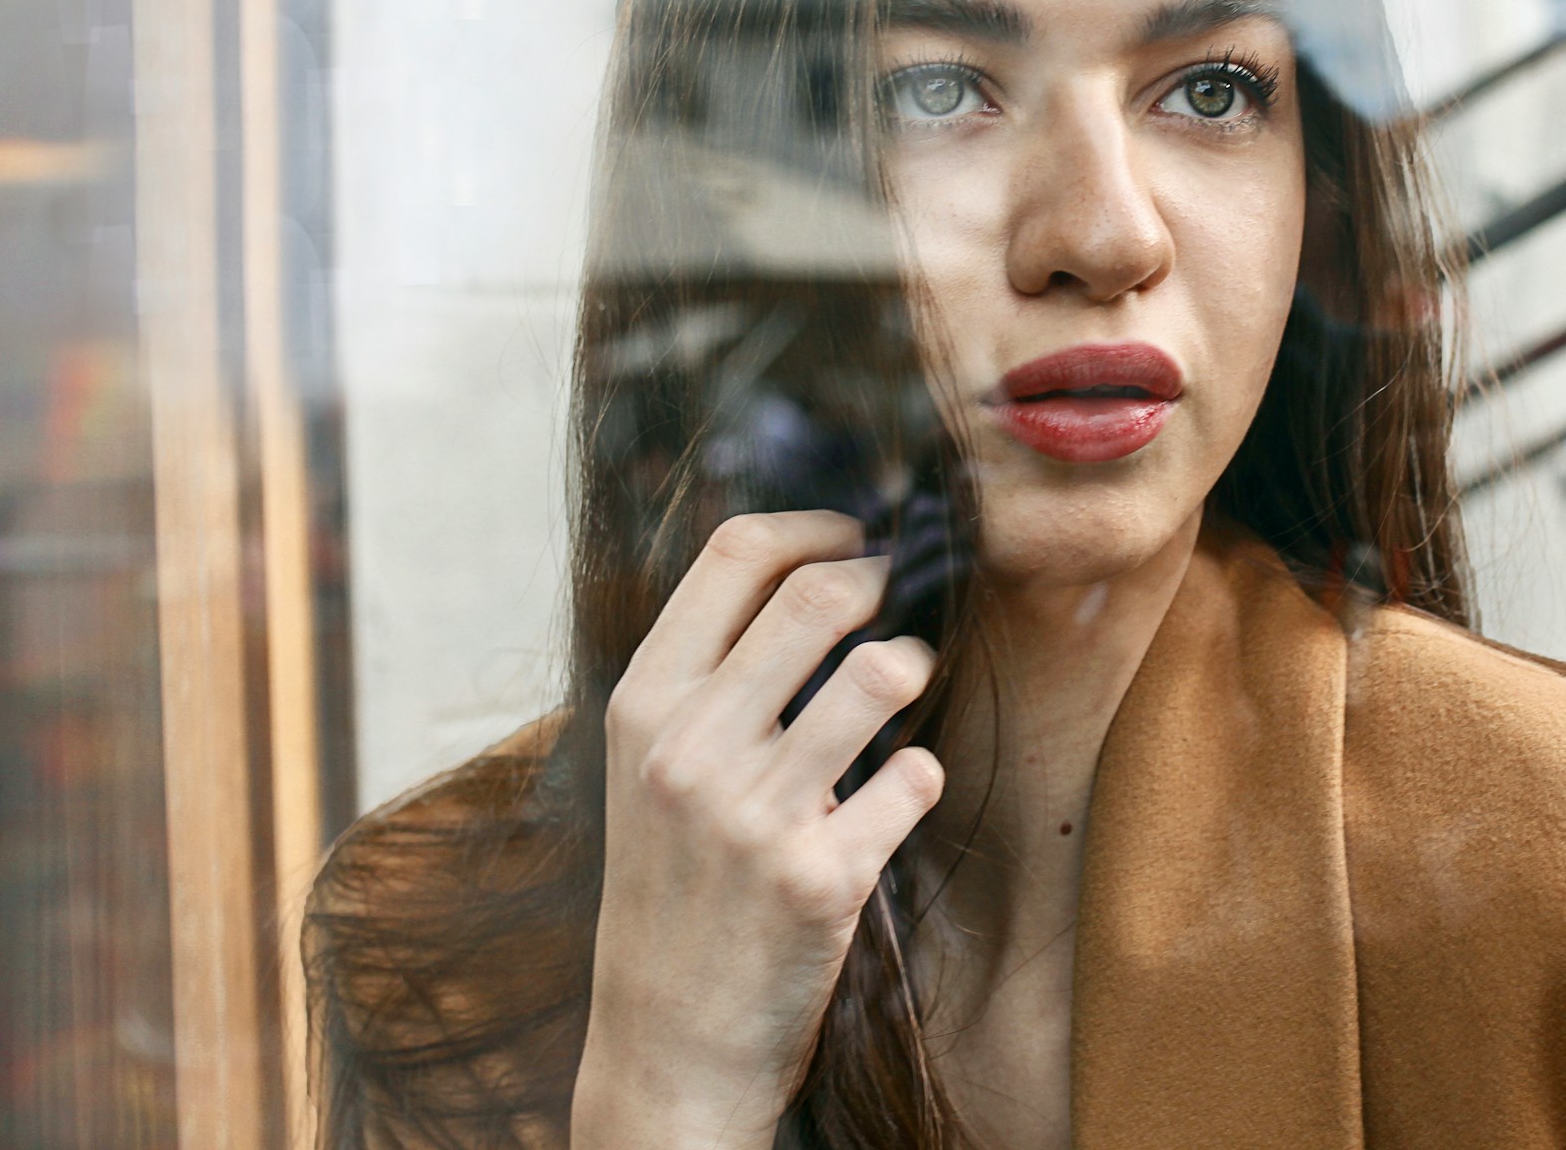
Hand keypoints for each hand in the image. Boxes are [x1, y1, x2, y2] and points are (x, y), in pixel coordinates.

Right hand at [569, 511, 944, 1149]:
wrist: (666, 1039)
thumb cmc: (672, 883)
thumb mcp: (652, 764)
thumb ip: (710, 674)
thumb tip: (806, 569)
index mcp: (643, 702)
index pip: (734, 554)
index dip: (815, 526)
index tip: (855, 534)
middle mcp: (690, 747)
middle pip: (817, 594)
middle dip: (881, 577)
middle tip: (903, 592)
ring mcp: (754, 813)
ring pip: (878, 674)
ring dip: (912, 665)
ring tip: (904, 685)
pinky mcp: (819, 878)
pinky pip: (913, 778)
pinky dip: (922, 773)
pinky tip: (901, 787)